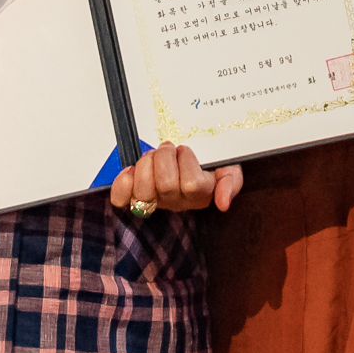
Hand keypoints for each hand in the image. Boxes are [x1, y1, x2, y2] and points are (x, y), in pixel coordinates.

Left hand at [107, 141, 243, 214]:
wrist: (189, 156)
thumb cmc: (209, 162)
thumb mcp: (229, 166)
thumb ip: (231, 182)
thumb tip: (223, 203)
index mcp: (200, 194)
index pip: (192, 185)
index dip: (186, 161)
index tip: (185, 149)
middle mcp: (177, 202)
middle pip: (166, 185)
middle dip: (164, 157)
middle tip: (168, 149)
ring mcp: (156, 202)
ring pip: (144, 192)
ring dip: (145, 166)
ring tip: (152, 156)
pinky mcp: (134, 199)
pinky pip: (122, 200)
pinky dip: (122, 184)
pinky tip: (129, 171)